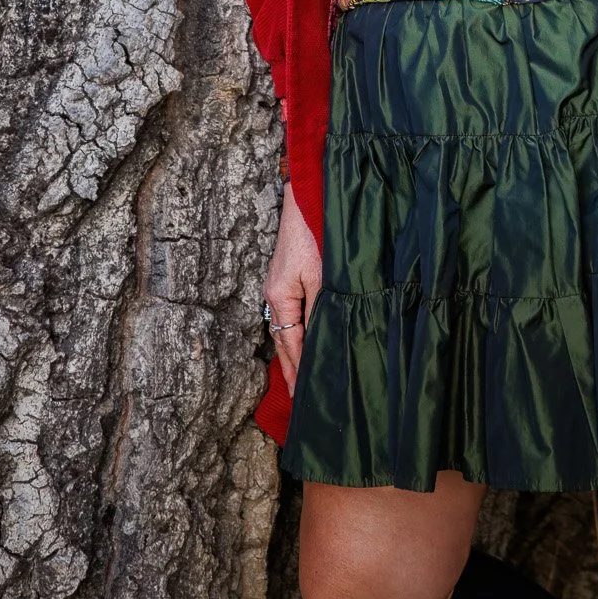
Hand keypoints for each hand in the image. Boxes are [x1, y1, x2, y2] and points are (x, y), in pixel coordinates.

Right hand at [263, 182, 321, 393]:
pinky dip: (297, 334)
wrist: (307, 199)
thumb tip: (319, 341)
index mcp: (280, 298)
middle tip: (298, 399)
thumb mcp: (322, 276)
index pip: (290, 344)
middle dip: (291, 370)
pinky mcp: (286, 278)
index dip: (297, 372)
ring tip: (301, 380)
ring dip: (294, 353)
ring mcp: (278, 287)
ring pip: (285, 328)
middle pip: (283, 341)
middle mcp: (274, 296)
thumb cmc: (314, 234)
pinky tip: (305, 343)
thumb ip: (320, 310)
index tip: (303, 397)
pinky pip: (290, 315)